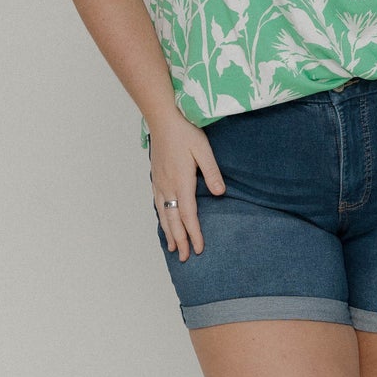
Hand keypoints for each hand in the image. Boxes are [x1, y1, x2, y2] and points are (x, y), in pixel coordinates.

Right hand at [147, 112, 225, 260]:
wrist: (162, 119)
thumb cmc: (185, 132)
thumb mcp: (203, 149)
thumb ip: (211, 172)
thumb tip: (220, 193)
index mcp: (182, 182)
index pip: (188, 215)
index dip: (194, 233)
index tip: (198, 249)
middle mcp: (168, 186)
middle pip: (173, 220)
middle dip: (179, 240)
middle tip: (183, 258)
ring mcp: (160, 183)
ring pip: (163, 214)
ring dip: (168, 232)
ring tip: (172, 247)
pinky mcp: (156, 177)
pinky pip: (157, 204)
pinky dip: (161, 218)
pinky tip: (163, 221)